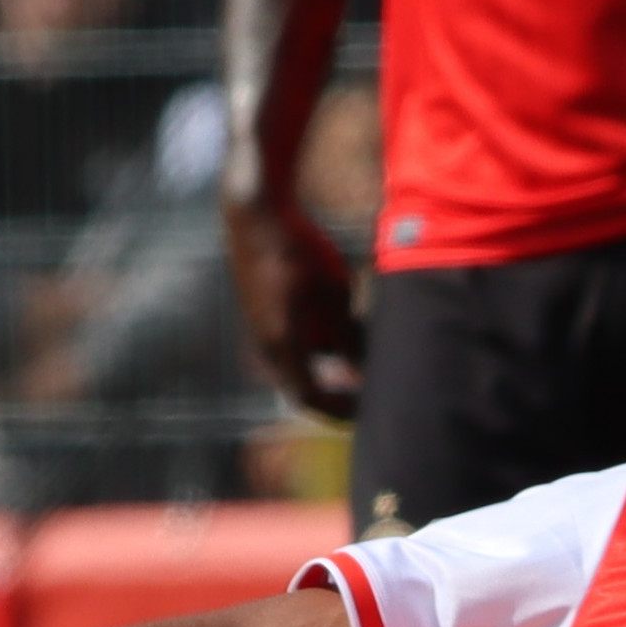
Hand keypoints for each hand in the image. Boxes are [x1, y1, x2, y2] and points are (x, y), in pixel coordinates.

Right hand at [223, 192, 364, 420]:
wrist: (255, 214)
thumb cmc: (298, 248)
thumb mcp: (334, 290)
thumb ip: (348, 334)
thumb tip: (361, 370)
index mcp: (282, 344)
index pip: (310, 398)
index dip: (338, 411)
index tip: (366, 412)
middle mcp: (267, 344)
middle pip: (304, 385)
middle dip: (338, 391)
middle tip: (370, 389)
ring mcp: (261, 329)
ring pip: (300, 362)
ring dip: (330, 363)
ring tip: (364, 349)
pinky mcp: (262, 314)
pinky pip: (293, 341)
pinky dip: (319, 342)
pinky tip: (344, 323)